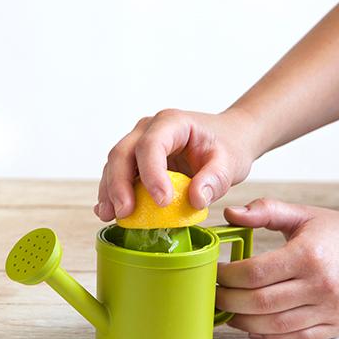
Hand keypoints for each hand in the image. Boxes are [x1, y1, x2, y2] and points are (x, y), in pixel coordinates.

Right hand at [94, 108, 260, 220]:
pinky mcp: (136, 160)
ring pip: (114, 164)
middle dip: (119, 184)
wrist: (227, 139)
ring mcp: (138, 143)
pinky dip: (112, 194)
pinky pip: (118, 175)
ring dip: (110, 191)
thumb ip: (215, 180)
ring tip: (111, 216)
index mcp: (172, 122)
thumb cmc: (228, 145)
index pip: (152, 145)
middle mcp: (148, 129)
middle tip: (125, 213)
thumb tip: (195, 200)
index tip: (162, 201)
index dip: (152, 173)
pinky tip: (109, 212)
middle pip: (122, 153)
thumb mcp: (229, 162)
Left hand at [216, 198, 338, 338]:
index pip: (255, 273)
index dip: (227, 276)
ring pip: (274, 326)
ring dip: (244, 322)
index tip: (214, 272)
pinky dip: (270, 338)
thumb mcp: (303, 214)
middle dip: (228, 301)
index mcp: (307, 255)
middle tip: (213, 294)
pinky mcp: (337, 326)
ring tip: (227, 311)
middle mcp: (319, 285)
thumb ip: (265, 211)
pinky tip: (252, 329)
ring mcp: (330, 309)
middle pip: (260, 303)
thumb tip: (229, 213)